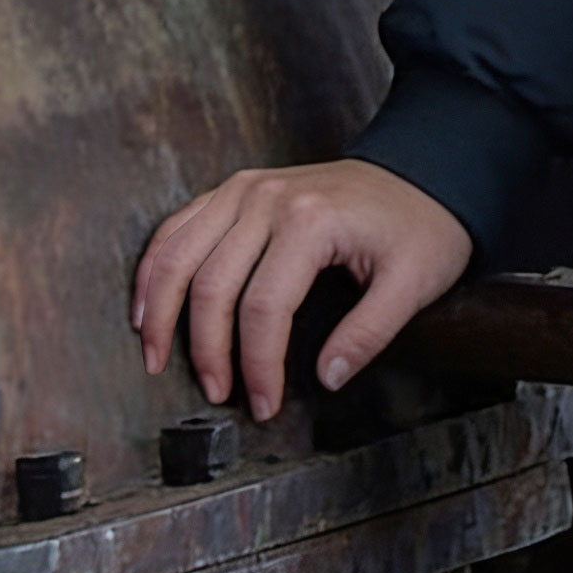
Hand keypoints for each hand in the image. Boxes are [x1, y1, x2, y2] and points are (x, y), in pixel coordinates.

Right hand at [131, 158, 473, 422]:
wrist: (424, 167)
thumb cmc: (420, 224)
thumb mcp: (415, 281)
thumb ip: (370, 333)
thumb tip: (325, 379)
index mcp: (311, 219)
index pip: (264, 308)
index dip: (258, 365)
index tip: (264, 404)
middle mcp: (269, 198)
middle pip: (213, 285)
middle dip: (208, 350)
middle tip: (217, 393)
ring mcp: (247, 188)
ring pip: (180, 254)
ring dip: (161, 310)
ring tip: (156, 360)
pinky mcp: (237, 188)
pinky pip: (178, 226)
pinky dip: (155, 266)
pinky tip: (147, 305)